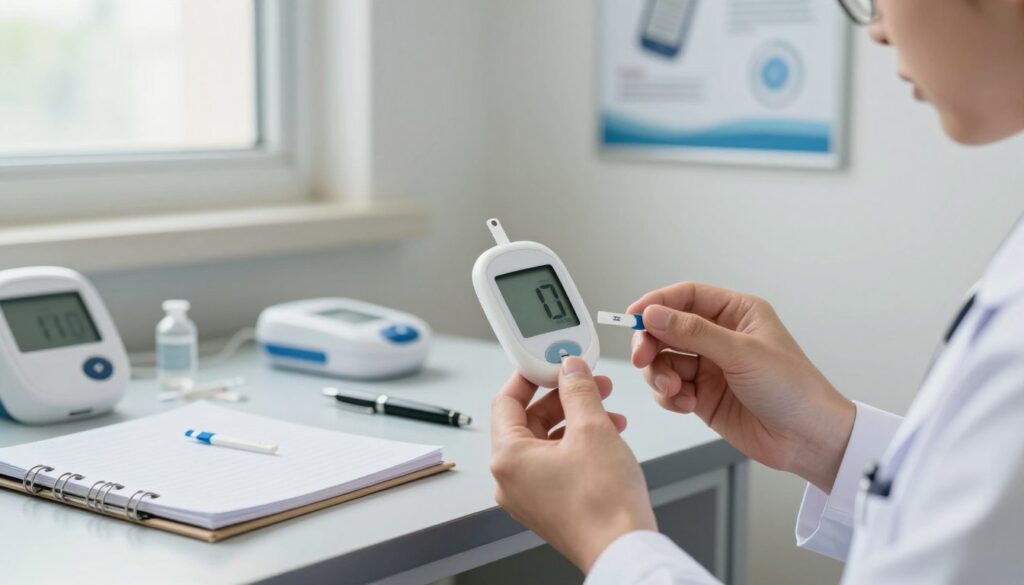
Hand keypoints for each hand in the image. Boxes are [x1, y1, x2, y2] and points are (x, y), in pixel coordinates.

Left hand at [490, 358, 656, 572]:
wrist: (624, 549)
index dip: (529, 376)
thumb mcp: (592, 428)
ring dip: (577, 420)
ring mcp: (530, 495)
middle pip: (529, 421)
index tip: (548, 361)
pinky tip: (609, 435)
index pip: (506, 401)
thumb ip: (578, 390)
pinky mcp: (550, 505)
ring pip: (547, 442)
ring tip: (608, 410)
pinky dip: (579, 445)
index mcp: (508, 458)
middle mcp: (511, 479)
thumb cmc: (603, 503)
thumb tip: (570, 369)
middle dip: (563, 398)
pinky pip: (557, 463)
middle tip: (588, 382)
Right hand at [628, 282, 855, 492]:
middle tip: (642, 359)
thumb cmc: (793, 389)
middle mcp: (721, 336)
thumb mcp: (741, 353)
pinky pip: (670, 389)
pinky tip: (686, 405)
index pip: (686, 296)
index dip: (656, 303)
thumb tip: (654, 314)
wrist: (809, 440)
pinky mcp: (703, 395)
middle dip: (651, 344)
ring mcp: (711, 366)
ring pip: (664, 360)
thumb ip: (693, 332)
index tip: (632, 316)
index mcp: (737, 313)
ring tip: (673, 392)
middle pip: (667, 328)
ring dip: (660, 375)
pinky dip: (670, 397)